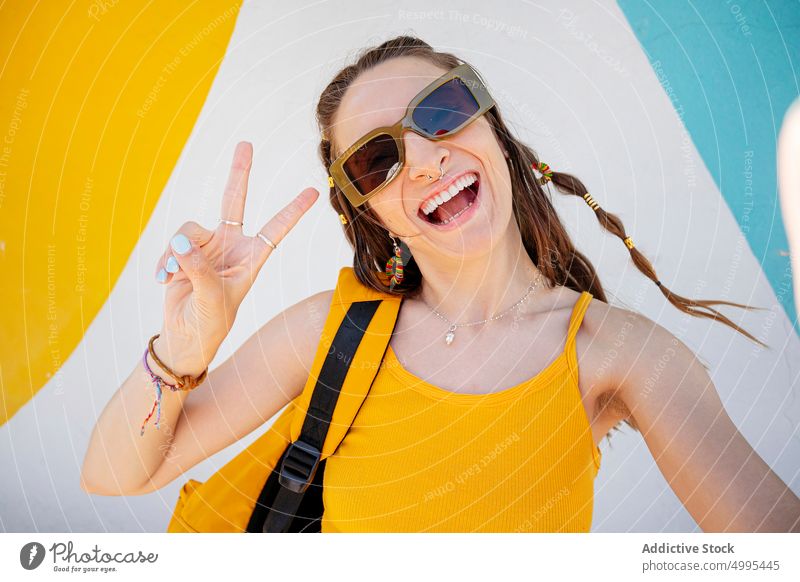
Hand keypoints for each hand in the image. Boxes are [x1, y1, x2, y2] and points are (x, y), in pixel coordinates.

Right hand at [152, 141, 318, 375]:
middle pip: (235, 202)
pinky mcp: (182, 252)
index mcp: (251, 259)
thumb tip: (180, 242)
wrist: (185, 338)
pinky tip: (163, 280)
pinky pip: (171, 243)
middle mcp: (231, 247)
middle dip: (240, 173)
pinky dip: (164, 261)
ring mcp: (206, 247)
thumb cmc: (210, 325)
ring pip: (188, 229)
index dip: (292, 211)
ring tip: (174, 277)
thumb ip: (199, 269)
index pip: (275, 230)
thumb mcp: (212, 299)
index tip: (314, 192)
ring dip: (178, 253)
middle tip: (246, 143)